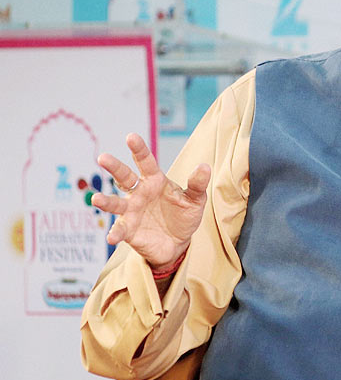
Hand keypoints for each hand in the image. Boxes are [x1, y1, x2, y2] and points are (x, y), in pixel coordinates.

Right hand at [92, 133, 210, 270]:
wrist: (178, 243)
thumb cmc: (184, 215)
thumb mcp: (195, 200)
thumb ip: (197, 184)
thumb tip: (205, 167)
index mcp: (154, 180)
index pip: (145, 161)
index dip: (139, 149)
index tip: (131, 137)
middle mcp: (139, 192)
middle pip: (124, 176)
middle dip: (114, 167)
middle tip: (103, 158)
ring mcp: (131, 210)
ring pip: (116, 203)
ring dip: (106, 201)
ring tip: (96, 199)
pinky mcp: (128, 229)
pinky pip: (120, 229)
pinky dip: (115, 233)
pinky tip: (111, 238)